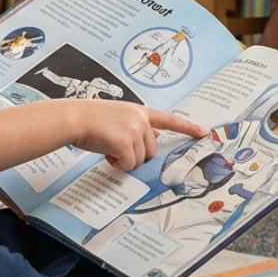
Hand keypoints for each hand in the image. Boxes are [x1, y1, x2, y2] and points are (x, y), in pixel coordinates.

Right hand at [72, 102, 205, 171]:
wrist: (74, 119)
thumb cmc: (90, 119)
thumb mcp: (118, 117)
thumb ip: (137, 126)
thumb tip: (155, 135)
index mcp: (139, 111)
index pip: (168, 119)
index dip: (187, 127)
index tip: (203, 132)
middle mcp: (140, 119)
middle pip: (152, 150)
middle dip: (136, 154)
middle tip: (116, 148)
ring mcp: (134, 130)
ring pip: (140, 159)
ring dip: (125, 160)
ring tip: (108, 147)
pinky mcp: (126, 143)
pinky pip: (129, 165)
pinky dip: (117, 164)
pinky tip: (106, 153)